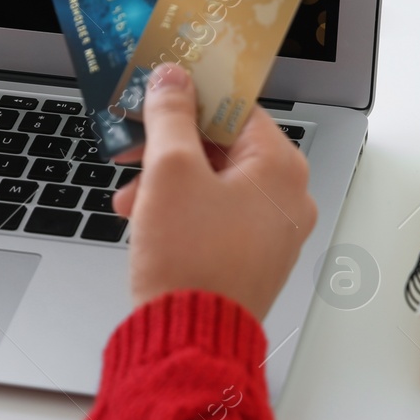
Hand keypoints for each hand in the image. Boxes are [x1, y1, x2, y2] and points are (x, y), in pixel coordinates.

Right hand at [112, 64, 316, 319]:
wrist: (189, 340)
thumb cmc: (190, 260)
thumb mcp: (170, 171)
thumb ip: (171, 115)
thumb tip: (173, 80)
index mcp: (281, 168)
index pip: (237, 108)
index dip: (190, 99)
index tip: (158, 97)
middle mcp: (289, 199)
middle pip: (225, 147)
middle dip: (169, 149)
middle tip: (132, 149)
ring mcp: (274, 233)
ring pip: (216, 184)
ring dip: (169, 183)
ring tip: (131, 200)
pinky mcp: (253, 260)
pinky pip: (218, 217)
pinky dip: (183, 212)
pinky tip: (148, 222)